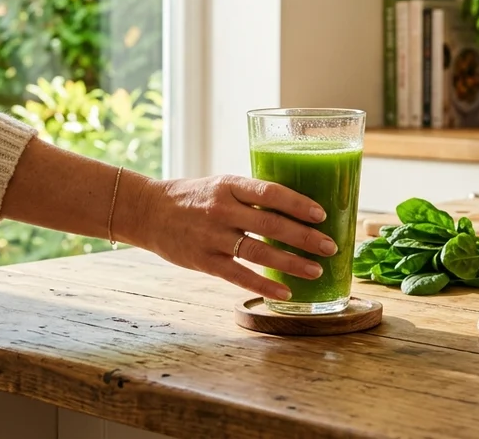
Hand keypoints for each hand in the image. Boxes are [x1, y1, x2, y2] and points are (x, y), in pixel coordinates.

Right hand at [126, 175, 337, 299]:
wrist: (148, 211)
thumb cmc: (193, 197)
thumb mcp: (221, 185)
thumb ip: (251, 196)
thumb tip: (295, 208)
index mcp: (230, 185)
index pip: (270, 192)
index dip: (298, 203)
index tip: (322, 214)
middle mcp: (222, 209)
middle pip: (271, 224)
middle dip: (305, 237)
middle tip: (330, 247)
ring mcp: (212, 236)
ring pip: (259, 252)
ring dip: (291, 263)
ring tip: (315, 271)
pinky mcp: (204, 261)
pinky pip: (239, 275)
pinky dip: (263, 285)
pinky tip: (284, 292)